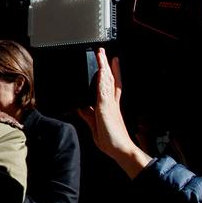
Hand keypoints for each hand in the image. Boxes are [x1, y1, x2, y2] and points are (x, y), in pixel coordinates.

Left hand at [77, 48, 152, 178]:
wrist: (121, 150)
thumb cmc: (111, 141)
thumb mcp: (95, 126)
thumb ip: (88, 116)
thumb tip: (80, 108)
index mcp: (110, 107)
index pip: (110, 87)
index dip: (111, 74)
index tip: (110, 64)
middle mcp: (111, 103)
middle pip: (110, 79)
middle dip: (106, 65)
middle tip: (104, 52)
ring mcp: (109, 104)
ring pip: (106, 81)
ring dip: (103, 67)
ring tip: (101, 55)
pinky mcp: (105, 108)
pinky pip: (103, 90)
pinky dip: (102, 80)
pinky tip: (100, 71)